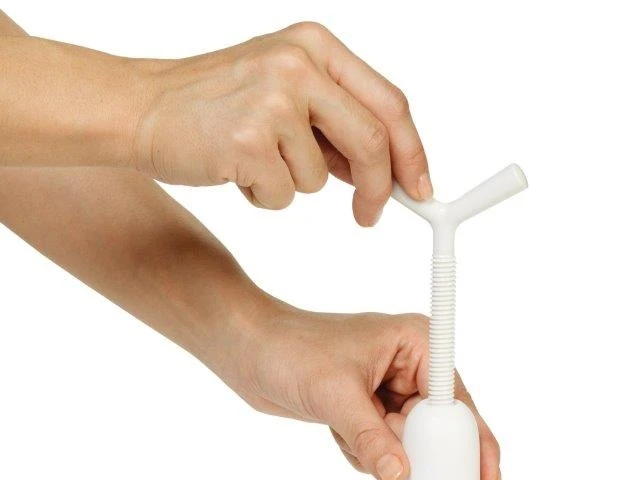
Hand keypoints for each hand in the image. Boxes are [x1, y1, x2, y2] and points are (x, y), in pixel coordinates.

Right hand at [132, 21, 431, 225]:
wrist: (140, 108)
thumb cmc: (214, 104)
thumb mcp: (284, 93)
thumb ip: (336, 124)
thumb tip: (386, 172)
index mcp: (315, 46)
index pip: (389, 103)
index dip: (412, 153)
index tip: (419, 189)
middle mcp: (298, 65)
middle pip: (373, 141)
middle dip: (378, 189)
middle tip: (370, 216)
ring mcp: (272, 100)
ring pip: (321, 178)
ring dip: (294, 185)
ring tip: (254, 160)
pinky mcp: (248, 139)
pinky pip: (283, 196)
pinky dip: (264, 197)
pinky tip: (235, 171)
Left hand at [216, 299, 500, 479]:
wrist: (248, 349)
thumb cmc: (290, 348)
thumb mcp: (335, 394)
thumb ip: (370, 437)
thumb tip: (398, 474)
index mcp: (415, 344)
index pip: (457, 399)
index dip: (472, 438)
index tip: (485, 477)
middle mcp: (409, 365)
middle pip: (436, 425)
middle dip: (412, 448)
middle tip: (394, 463)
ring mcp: (388, 388)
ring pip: (407, 441)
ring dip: (379, 450)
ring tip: (346, 432)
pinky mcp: (368, 407)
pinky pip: (383, 445)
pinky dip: (363, 450)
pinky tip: (337, 433)